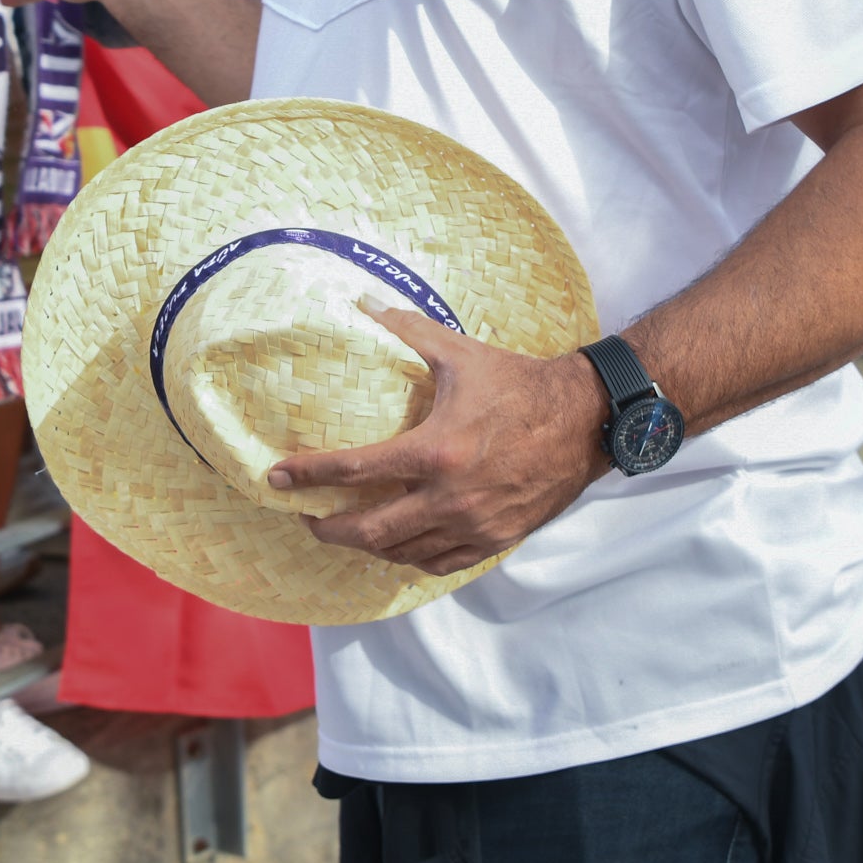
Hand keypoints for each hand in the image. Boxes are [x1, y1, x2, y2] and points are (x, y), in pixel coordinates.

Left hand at [269, 308, 604, 572]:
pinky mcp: (496, 539)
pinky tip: (396, 545)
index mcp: (436, 450)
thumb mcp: (460, 352)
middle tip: (307, 517)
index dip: (310, 476)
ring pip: (403, 552)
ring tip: (347, 530)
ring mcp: (474, 524)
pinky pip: (440, 562)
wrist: (584, 420)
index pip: (356, 472)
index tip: (278, 477)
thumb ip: (407, 329)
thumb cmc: (518, 384)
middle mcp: (451, 496)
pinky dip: (410, 557)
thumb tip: (363, 300)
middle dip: (328, 529)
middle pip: (370, 531)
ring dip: (367, 546)